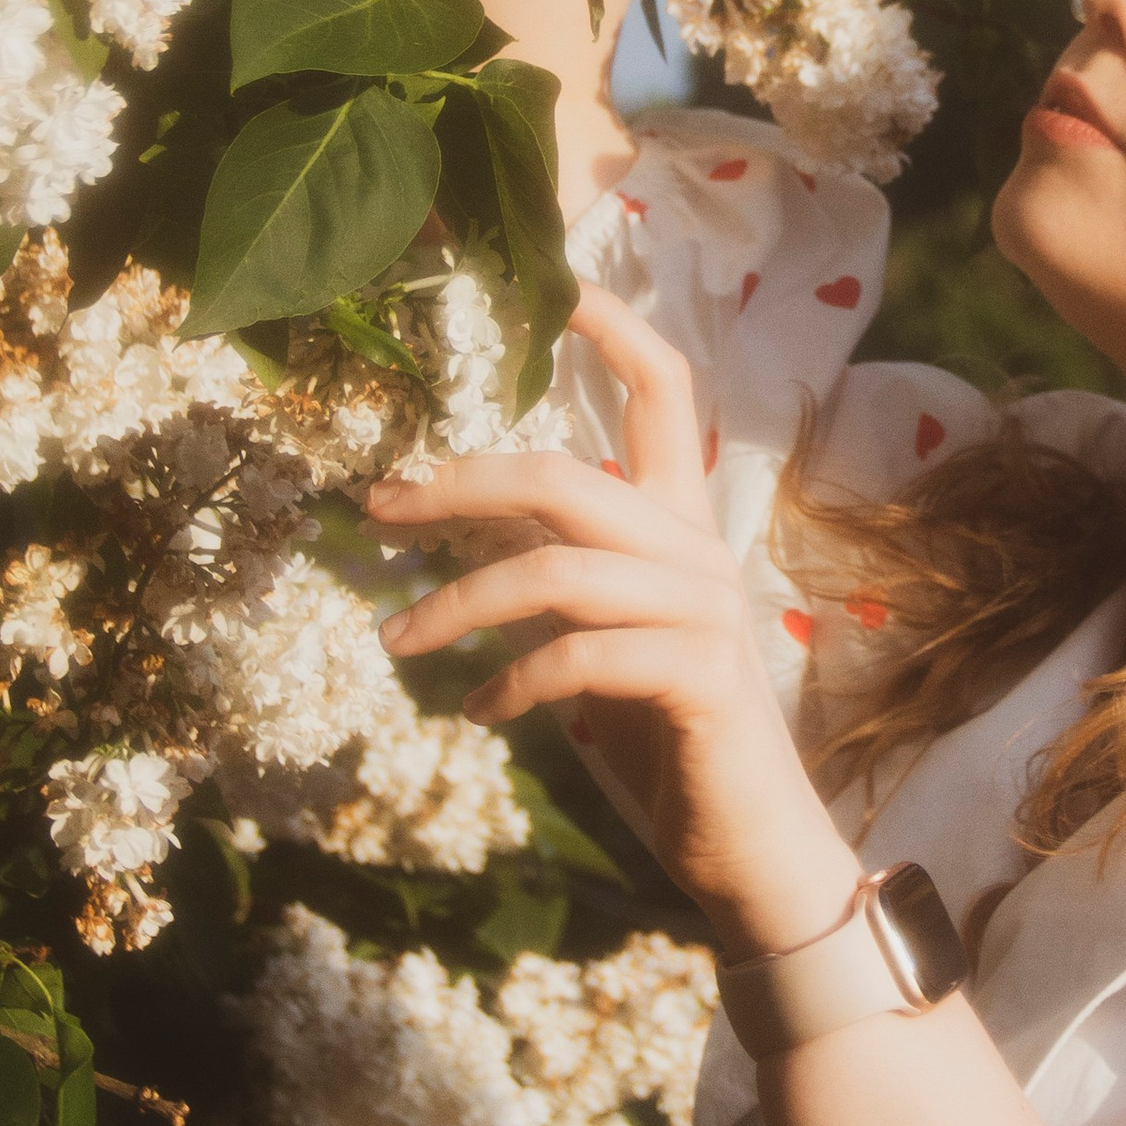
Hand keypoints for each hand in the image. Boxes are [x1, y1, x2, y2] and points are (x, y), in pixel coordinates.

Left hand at [363, 286, 860, 958]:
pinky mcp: (699, 679)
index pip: (666, 391)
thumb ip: (553, 582)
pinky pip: (580, 659)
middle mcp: (698, 550)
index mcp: (678, 526)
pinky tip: (480, 711)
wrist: (750, 846)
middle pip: (566, 475)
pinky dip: (511, 683)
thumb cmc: (668, 740)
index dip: (614, 327)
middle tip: (375, 509)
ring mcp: (705, 613)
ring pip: (554, 572)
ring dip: (457, 606)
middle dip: (456, 484)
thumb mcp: (598, 644)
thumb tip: (457, 534)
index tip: (556, 278)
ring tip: (397, 644)